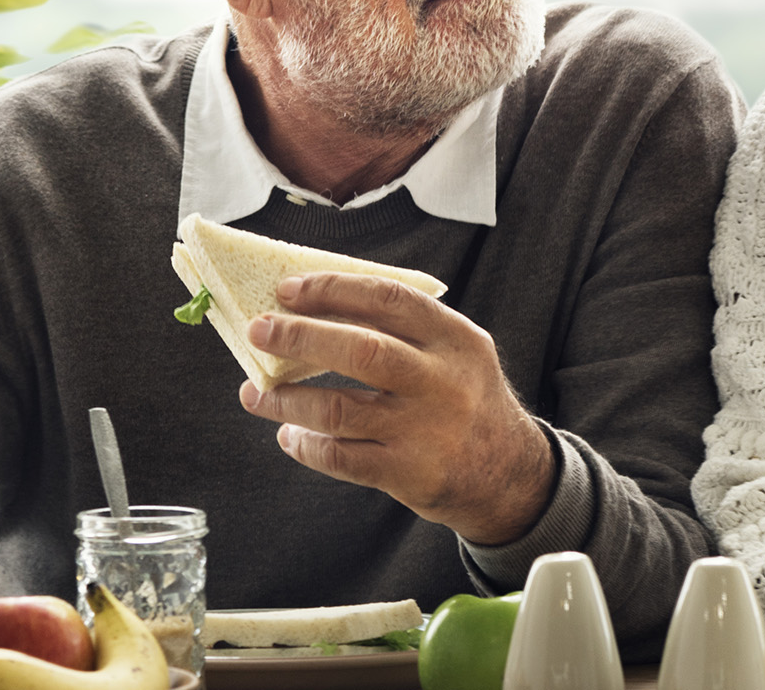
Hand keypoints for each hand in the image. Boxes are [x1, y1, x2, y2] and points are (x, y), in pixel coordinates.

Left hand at [237, 272, 553, 545]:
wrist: (509, 475)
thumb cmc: (466, 402)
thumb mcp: (456, 354)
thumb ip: (404, 331)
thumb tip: (317, 309)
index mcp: (455, 339)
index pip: (389, 299)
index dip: (333, 290)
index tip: (289, 289)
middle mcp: (443, 381)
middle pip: (361, 350)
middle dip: (300, 337)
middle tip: (259, 330)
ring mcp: (425, 430)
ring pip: (338, 410)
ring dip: (286, 399)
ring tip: (256, 392)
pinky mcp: (409, 473)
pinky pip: (341, 457)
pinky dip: (306, 445)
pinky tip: (290, 435)